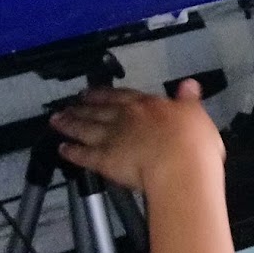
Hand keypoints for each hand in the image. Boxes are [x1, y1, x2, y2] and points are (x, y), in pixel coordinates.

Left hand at [51, 81, 223, 192]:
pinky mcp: (103, 160)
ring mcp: (112, 137)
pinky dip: (72, 152)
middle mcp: (125, 117)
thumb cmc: (194, 144)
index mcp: (148, 106)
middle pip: (98, 109)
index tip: (92, 91)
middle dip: (82, 106)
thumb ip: (188, 101)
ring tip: (57, 120)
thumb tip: (189, 86)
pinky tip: (62, 149)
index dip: (105, 93)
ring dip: (70, 123)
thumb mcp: (197, 115)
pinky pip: (83, 155)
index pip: (122, 95)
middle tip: (68, 104)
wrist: (179, 166)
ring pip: (86, 127)